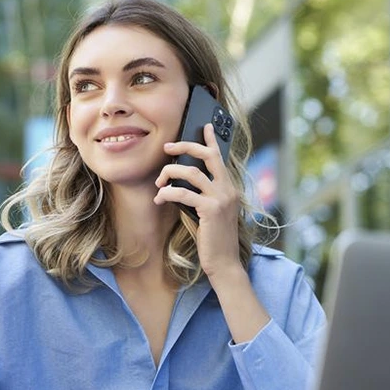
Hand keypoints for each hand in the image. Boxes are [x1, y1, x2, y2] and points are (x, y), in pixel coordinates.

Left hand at [155, 123, 242, 275]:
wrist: (224, 263)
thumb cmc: (214, 239)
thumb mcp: (212, 212)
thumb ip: (205, 194)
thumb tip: (183, 179)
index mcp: (230, 188)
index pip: (220, 157)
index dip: (211, 140)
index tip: (205, 126)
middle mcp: (229, 189)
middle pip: (207, 156)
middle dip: (185, 147)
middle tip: (167, 148)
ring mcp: (221, 199)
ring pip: (191, 173)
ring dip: (170, 174)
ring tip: (159, 182)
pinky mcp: (211, 210)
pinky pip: (183, 193)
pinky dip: (167, 193)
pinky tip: (160, 198)